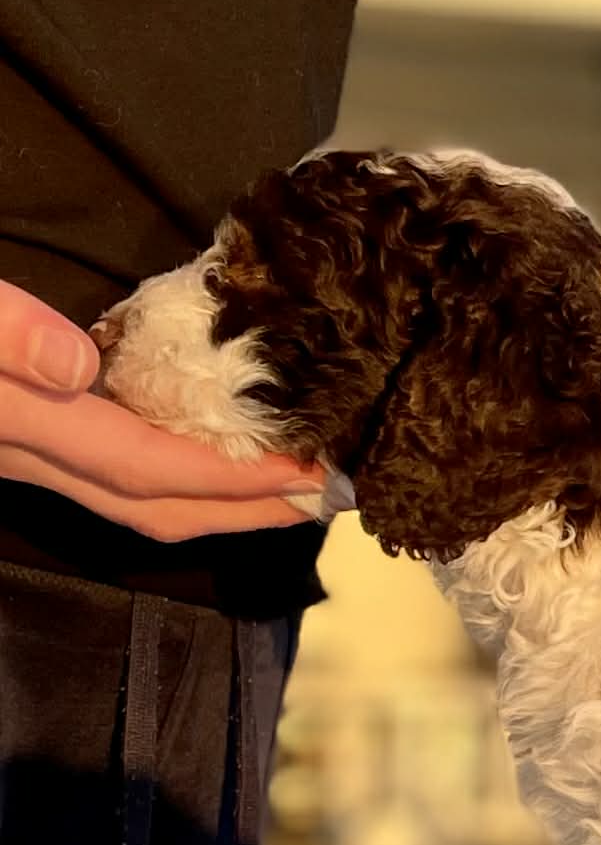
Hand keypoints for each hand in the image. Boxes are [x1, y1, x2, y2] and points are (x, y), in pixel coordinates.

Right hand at [0, 278, 320, 540]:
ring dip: (221, 501)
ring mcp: (29, 454)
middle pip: (155, 508)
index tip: (308, 474)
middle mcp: (32, 458)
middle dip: (246, 510)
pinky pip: (122, 477)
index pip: (148, 468)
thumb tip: (77, 366)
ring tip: (292, 487)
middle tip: (325, 498)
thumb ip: (5, 334)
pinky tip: (217, 453)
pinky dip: (183, 478)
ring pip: (139, 501)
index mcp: (25, 426)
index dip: (233, 479)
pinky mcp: (31, 437)